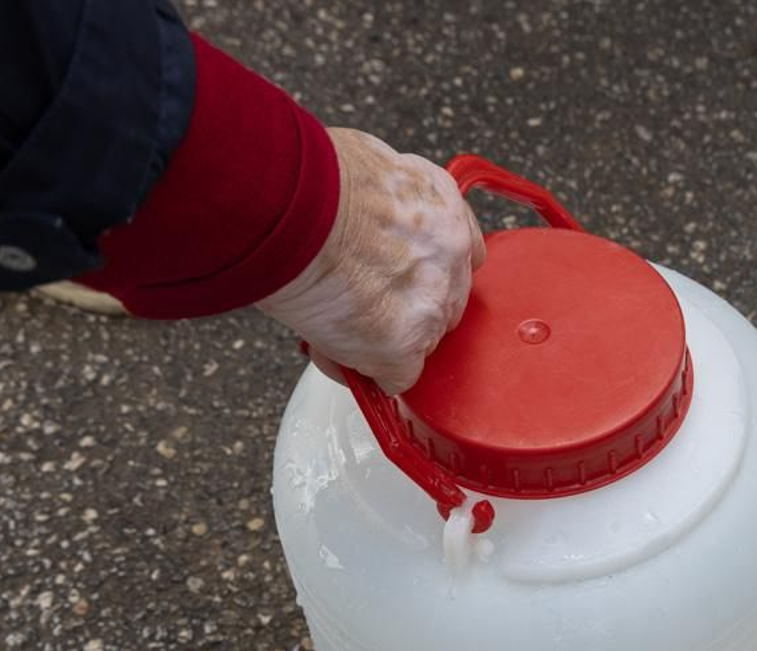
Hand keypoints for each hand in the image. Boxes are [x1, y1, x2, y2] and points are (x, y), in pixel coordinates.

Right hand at [257, 128, 484, 392]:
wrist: (297, 209)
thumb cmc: (312, 180)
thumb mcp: (366, 166)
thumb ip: (383, 204)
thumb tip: (364, 219)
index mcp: (443, 206)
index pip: (459, 253)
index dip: (426, 270)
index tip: (403, 277)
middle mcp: (450, 257)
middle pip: (443, 302)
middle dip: (404, 307)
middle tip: (357, 302)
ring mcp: (431, 306)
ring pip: (420, 343)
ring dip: (380, 340)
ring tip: (331, 322)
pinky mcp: (403, 346)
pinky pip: (395, 379)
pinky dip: (363, 370)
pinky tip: (333, 350)